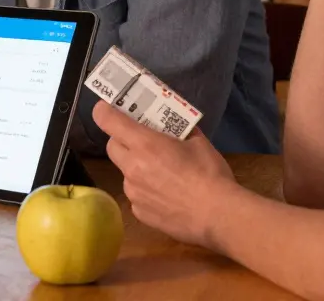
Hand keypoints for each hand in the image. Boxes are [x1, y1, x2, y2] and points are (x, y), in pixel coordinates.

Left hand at [92, 102, 237, 249]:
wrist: (218, 215)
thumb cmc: (210, 174)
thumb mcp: (199, 142)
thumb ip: (181, 132)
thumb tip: (176, 127)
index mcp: (145, 144)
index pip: (108, 121)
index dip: (104, 112)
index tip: (106, 109)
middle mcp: (132, 167)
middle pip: (112, 146)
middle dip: (122, 140)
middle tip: (141, 142)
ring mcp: (133, 192)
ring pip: (125, 172)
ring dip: (135, 168)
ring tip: (161, 174)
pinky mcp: (139, 212)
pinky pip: (136, 195)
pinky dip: (145, 191)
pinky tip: (166, 196)